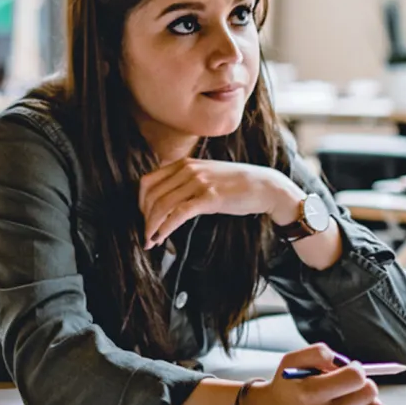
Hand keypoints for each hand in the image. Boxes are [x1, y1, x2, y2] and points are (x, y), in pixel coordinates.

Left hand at [139, 159, 300, 249]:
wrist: (264, 186)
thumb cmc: (235, 184)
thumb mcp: (206, 175)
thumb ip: (185, 181)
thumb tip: (166, 199)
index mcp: (184, 163)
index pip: (148, 181)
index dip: (140, 203)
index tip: (144, 218)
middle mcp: (188, 169)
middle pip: (151, 195)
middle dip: (144, 217)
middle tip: (146, 235)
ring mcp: (198, 182)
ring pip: (162, 205)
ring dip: (152, 226)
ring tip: (151, 241)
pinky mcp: (209, 197)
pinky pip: (179, 214)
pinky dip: (165, 228)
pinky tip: (162, 238)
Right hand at [244, 345, 385, 404]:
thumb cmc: (286, 387)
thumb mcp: (292, 360)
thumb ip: (319, 352)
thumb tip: (346, 363)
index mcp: (310, 393)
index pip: (355, 377)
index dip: (355, 368)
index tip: (348, 369)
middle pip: (369, 393)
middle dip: (362, 383)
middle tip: (348, 384)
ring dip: (368, 401)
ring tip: (351, 399)